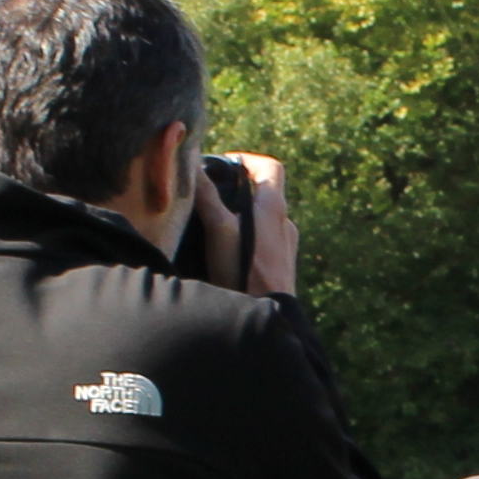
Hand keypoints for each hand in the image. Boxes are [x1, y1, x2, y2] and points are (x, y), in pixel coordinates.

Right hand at [181, 150, 296, 297]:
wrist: (268, 319)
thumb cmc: (245, 272)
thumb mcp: (220, 230)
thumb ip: (207, 198)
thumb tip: (192, 168)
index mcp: (275, 208)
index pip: (270, 167)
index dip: (248, 160)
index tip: (225, 165)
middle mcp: (285, 224)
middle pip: (263, 194)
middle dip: (236, 191)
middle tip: (209, 197)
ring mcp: (286, 247)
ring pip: (261, 221)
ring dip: (239, 218)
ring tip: (212, 228)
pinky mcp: (281, 268)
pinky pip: (263, 243)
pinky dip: (245, 240)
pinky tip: (225, 256)